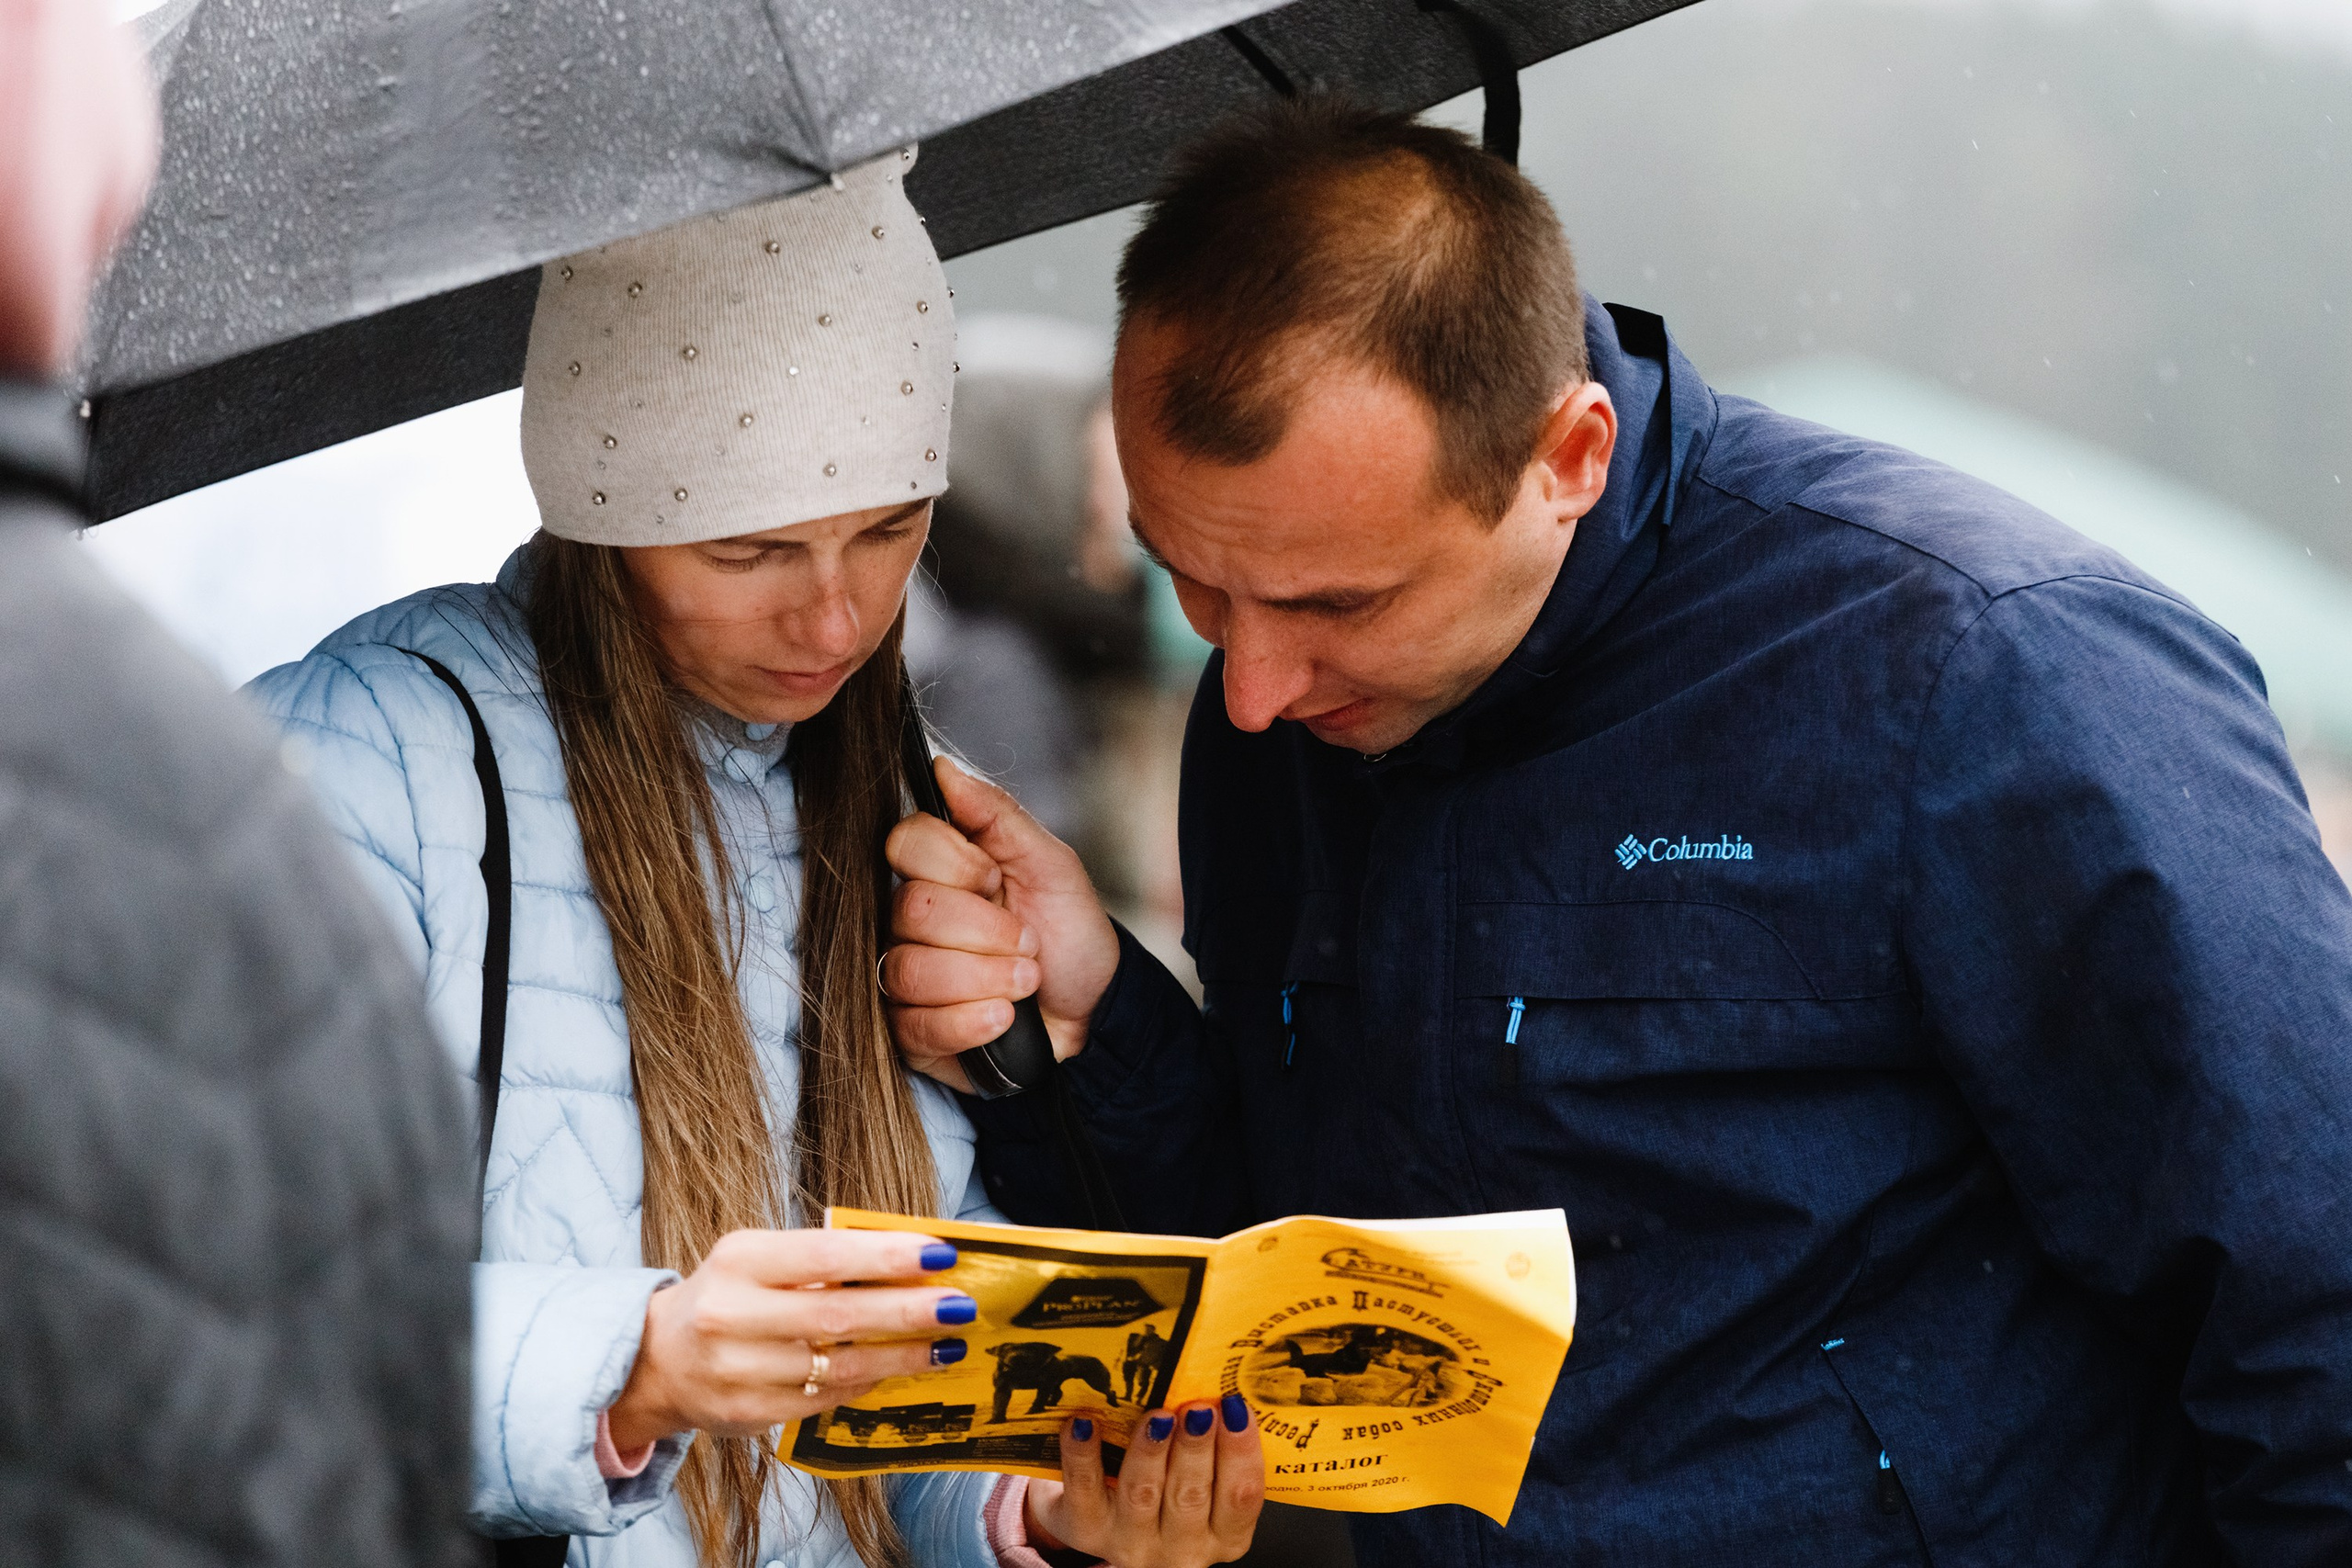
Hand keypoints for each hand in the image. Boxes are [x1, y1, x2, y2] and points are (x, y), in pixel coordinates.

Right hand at [605, 1228, 970, 1451]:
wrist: (656, 1359)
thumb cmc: (729, 1294)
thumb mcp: (759, 1259)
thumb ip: (821, 1259)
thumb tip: (908, 1259)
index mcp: (740, 1261)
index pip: (825, 1255)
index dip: (886, 1256)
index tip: (941, 1254)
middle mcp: (732, 1314)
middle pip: (838, 1315)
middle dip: (909, 1311)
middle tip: (960, 1307)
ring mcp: (737, 1370)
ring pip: (838, 1365)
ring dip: (902, 1355)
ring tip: (946, 1345)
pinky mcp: (747, 1413)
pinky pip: (824, 1398)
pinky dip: (868, 1383)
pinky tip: (898, 1369)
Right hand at [882, 757, 1120, 1092]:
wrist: (1093, 1012)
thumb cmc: (1070, 935)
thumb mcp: (1051, 865)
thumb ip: (997, 815)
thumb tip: (943, 767)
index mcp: (940, 870)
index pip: (905, 843)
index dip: (959, 866)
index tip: (998, 881)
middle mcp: (909, 920)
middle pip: (911, 910)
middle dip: (987, 932)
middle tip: (1028, 942)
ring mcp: (902, 976)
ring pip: (909, 970)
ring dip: (986, 979)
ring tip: (1025, 982)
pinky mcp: (908, 1032)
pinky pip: (916, 1026)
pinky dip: (971, 1022)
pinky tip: (1004, 1019)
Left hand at [1028, 1399, 1264, 1567]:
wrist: (1107, 1522)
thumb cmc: (1167, 1492)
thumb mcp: (1205, 1483)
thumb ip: (1216, 1450)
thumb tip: (1219, 1388)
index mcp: (1223, 1535)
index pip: (1241, 1499)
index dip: (1242, 1453)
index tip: (1235, 1408)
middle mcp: (1181, 1547)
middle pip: (1191, 1497)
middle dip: (1195, 1448)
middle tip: (1198, 1409)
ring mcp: (1131, 1541)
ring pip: (1142, 1494)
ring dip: (1151, 1451)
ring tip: (1158, 1416)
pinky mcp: (1087, 1529)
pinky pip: (1085, 1490)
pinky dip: (1084, 1454)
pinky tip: (1085, 1423)